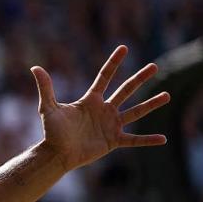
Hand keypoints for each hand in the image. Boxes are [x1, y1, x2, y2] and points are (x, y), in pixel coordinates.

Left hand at [32, 45, 169, 170]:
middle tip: (154, 66)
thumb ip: (46, 88)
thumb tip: (35, 67)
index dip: (113, 63)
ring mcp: (111, 125)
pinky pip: (134, 140)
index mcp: (91, 100)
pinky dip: (148, 140)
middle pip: (126, 90)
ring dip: (151, 104)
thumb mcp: (48, 108)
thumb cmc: (52, 131)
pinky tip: (163, 139)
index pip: (105, 77)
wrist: (57, 154)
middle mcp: (104, 110)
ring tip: (167, 95)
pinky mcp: (113, 141)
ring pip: (136, 112)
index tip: (124, 48)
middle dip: (140, 78)